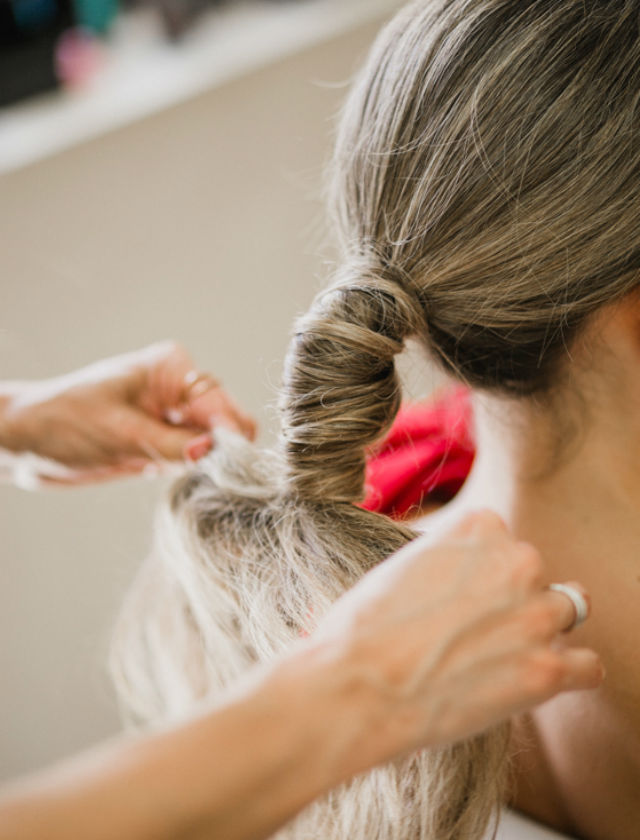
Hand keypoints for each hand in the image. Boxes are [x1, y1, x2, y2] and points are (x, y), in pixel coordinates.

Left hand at [0, 341, 255, 486]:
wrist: (27, 441)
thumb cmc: (63, 422)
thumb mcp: (120, 434)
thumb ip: (172, 444)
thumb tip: (213, 451)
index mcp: (172, 368)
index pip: (219, 404)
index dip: (228, 436)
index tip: (229, 466)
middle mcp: (180, 388)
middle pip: (226, 422)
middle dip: (220, 451)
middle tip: (202, 476)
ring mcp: (175, 414)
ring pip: (215, 444)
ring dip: (205, 464)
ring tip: (173, 474)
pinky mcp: (167, 440)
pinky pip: (197, 458)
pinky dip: (191, 471)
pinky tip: (162, 474)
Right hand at [309, 510, 602, 774]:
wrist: (358, 682)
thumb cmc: (365, 624)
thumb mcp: (405, 562)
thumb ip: (449, 558)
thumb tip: (463, 576)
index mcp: (480, 526)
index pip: (504, 542)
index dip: (483, 574)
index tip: (461, 598)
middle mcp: (518, 561)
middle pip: (535, 576)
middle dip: (512, 601)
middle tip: (474, 632)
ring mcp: (537, 616)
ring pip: (567, 613)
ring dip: (540, 633)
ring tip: (501, 657)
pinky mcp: (547, 670)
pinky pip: (588, 667)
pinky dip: (568, 675)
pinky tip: (534, 681)